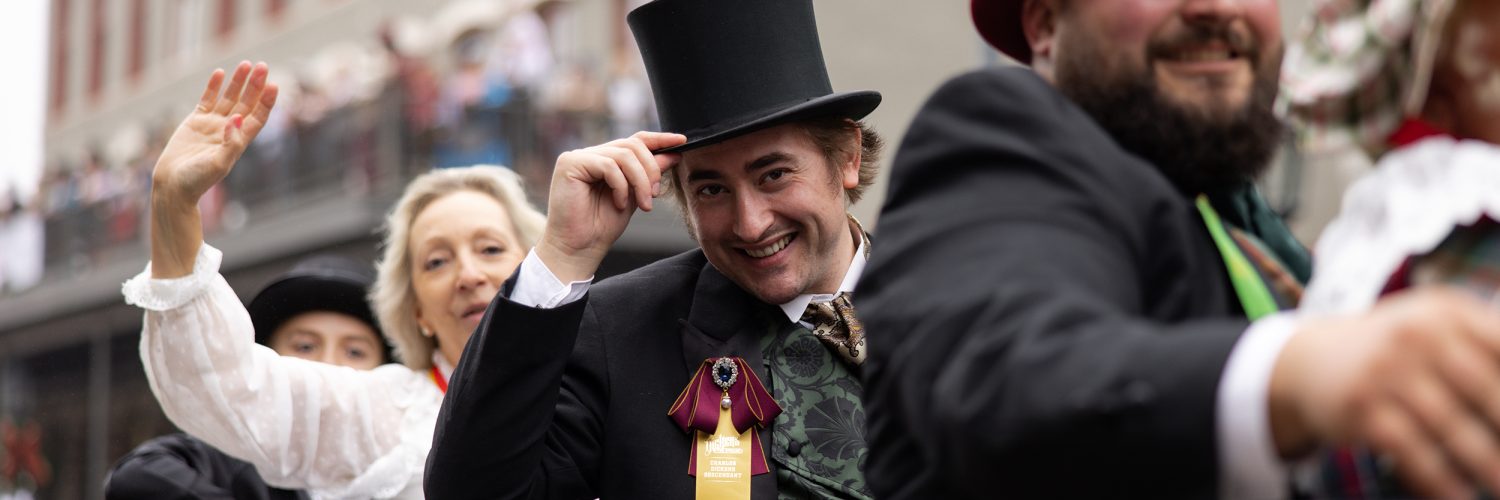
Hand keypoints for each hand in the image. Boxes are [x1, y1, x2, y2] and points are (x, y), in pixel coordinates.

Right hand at [148, 62, 277, 277]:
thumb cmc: (197, 180)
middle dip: (255, 85)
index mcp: (239, 141)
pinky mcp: (195, 122)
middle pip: (247, 103)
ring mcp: (212, 125)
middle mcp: (229, 131)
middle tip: (263, 65)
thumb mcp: (219, 164)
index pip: (258, 117)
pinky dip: (213, 87)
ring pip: (229, 98)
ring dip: (238, 82)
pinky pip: (207, 100)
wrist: (172, 185)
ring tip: (247, 64)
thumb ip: (231, 143)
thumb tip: (239, 119)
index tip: (274, 85)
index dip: (266, 102)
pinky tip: (220, 73)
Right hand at [535, 131, 685, 281]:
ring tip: (644, 205)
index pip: (635, 140)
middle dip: (651, 170)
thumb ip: (649, 174)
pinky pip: (608, 165)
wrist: (579, 248)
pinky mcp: (569, 164)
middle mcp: (591, 154)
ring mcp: (578, 157)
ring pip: (624, 155)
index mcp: (605, 159)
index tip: (681, 142)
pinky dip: (621, 186)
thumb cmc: (602, 226)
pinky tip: (619, 203)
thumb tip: (673, 154)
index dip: (659, 139)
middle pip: (632, 145)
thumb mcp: (635, 196)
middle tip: (656, 195)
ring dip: (640, 181)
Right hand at [1271, 287, 1499, 497]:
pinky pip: (1413, 451)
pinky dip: (1441, 480)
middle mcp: (1415, 334)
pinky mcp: (1361, 408)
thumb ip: (1484, 343)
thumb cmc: (1393, 349)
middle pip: (1485, 390)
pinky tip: (1460, 496)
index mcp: (1446, 312)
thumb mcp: (1435, 327)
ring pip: (1452, 427)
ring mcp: (1385, 371)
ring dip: (1486, 464)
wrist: (1309, 360)